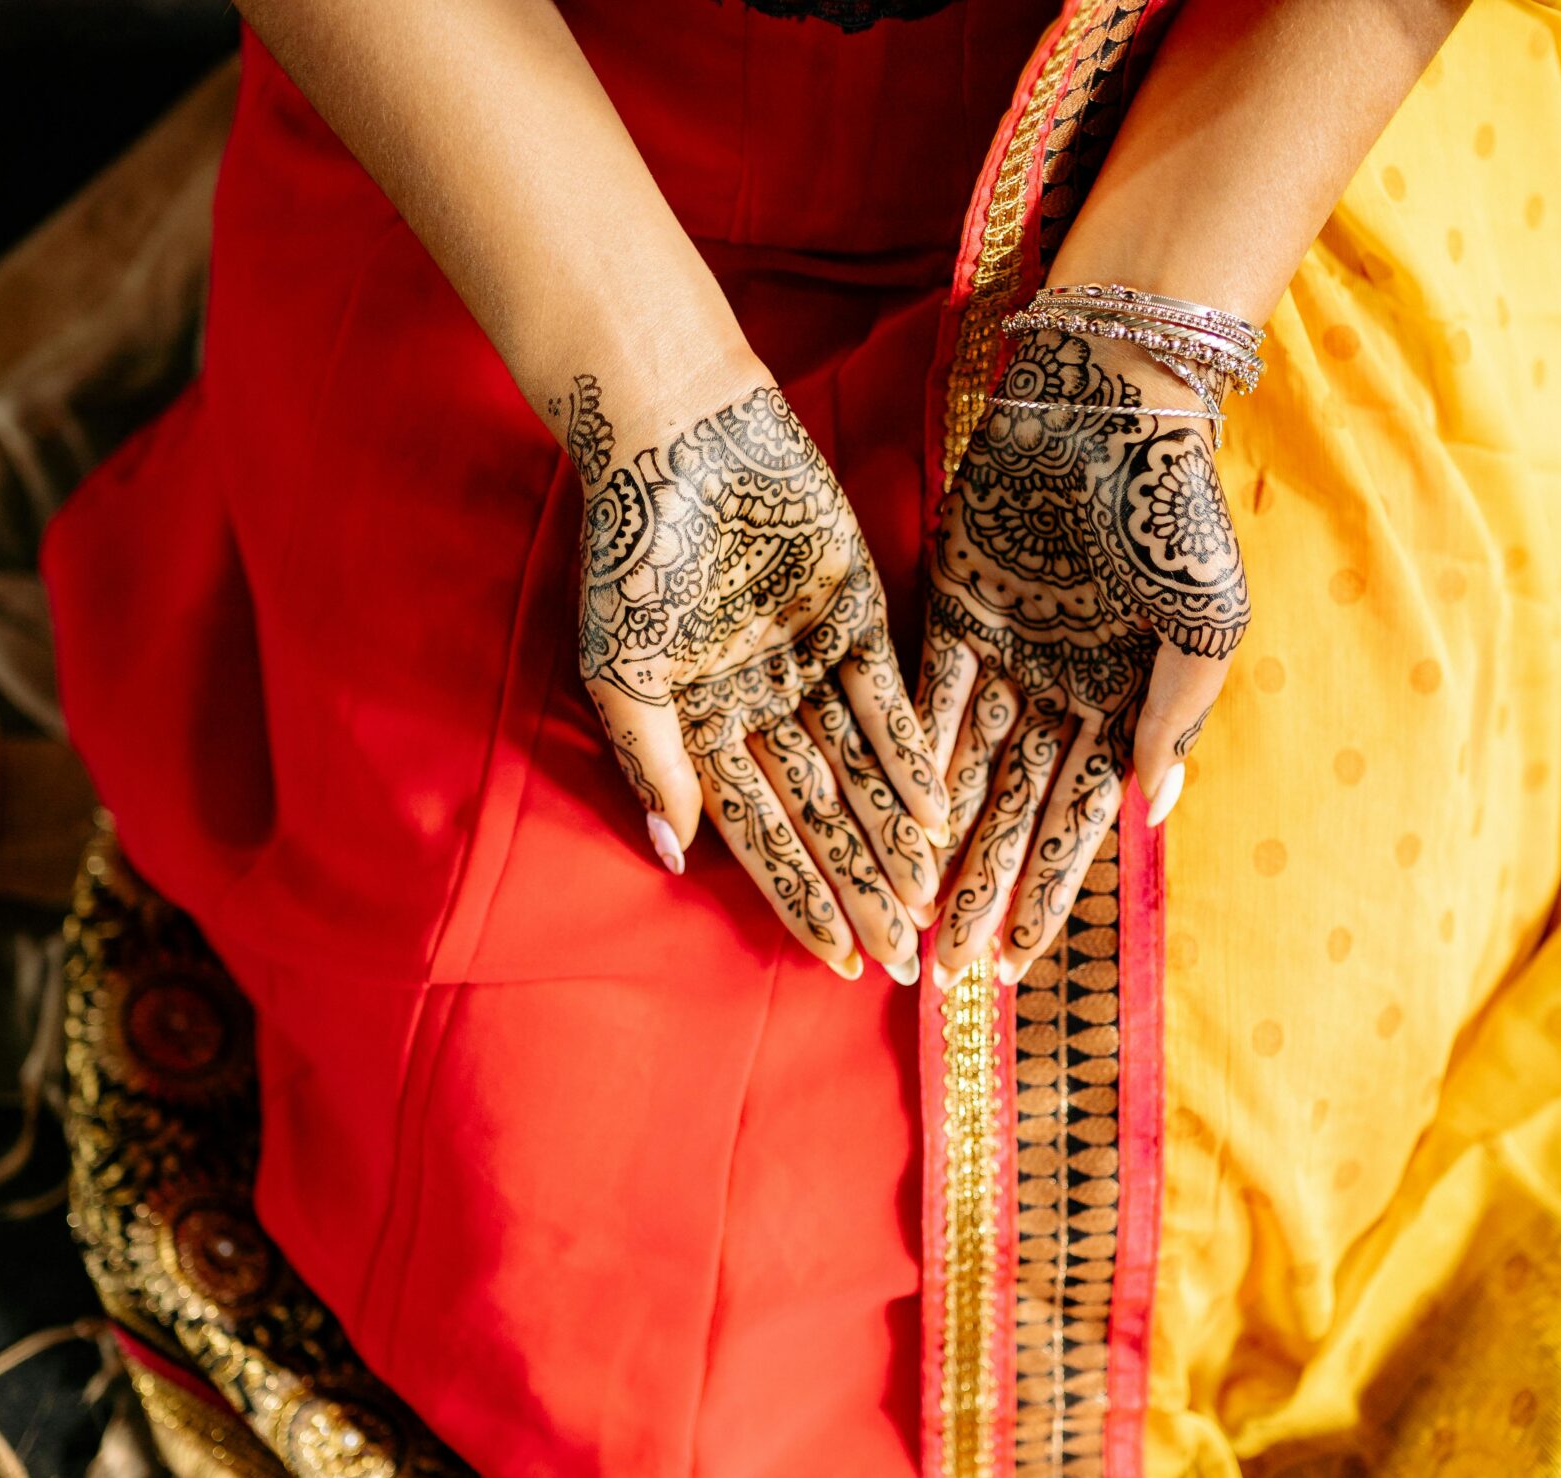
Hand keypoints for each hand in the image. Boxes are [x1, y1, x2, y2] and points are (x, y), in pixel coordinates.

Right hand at [557, 373, 949, 983]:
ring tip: (931, 899)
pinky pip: (890, 698)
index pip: (762, 835)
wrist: (675, 432)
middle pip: (822, 816)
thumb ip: (651, 759)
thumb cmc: (630, 550)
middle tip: (907, 958)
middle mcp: (763, 705)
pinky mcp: (856, 611)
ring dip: (894, 834)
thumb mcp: (620, 668)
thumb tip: (678, 853)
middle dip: (862, 887)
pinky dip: (913, 753)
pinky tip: (940, 812)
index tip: (840, 961)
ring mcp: (811, 660)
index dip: (802, 899)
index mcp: (702, 728)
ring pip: (862, 768)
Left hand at [919, 329, 1250, 983]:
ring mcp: (1004, 652)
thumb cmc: (1178, 510)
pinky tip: (886, 819)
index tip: (1018, 962)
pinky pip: (926, 697)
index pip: (1079, 819)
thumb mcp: (1205, 623)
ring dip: (938, 841)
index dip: (1048, 890)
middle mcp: (1059, 689)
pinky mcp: (952, 607)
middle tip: (946, 966)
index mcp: (1124, 700)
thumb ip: (1175, 715)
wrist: (1118, 402)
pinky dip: (910, 757)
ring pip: (963, 768)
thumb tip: (1148, 809)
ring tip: (910, 912)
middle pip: (1012, 809)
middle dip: (982, 888)